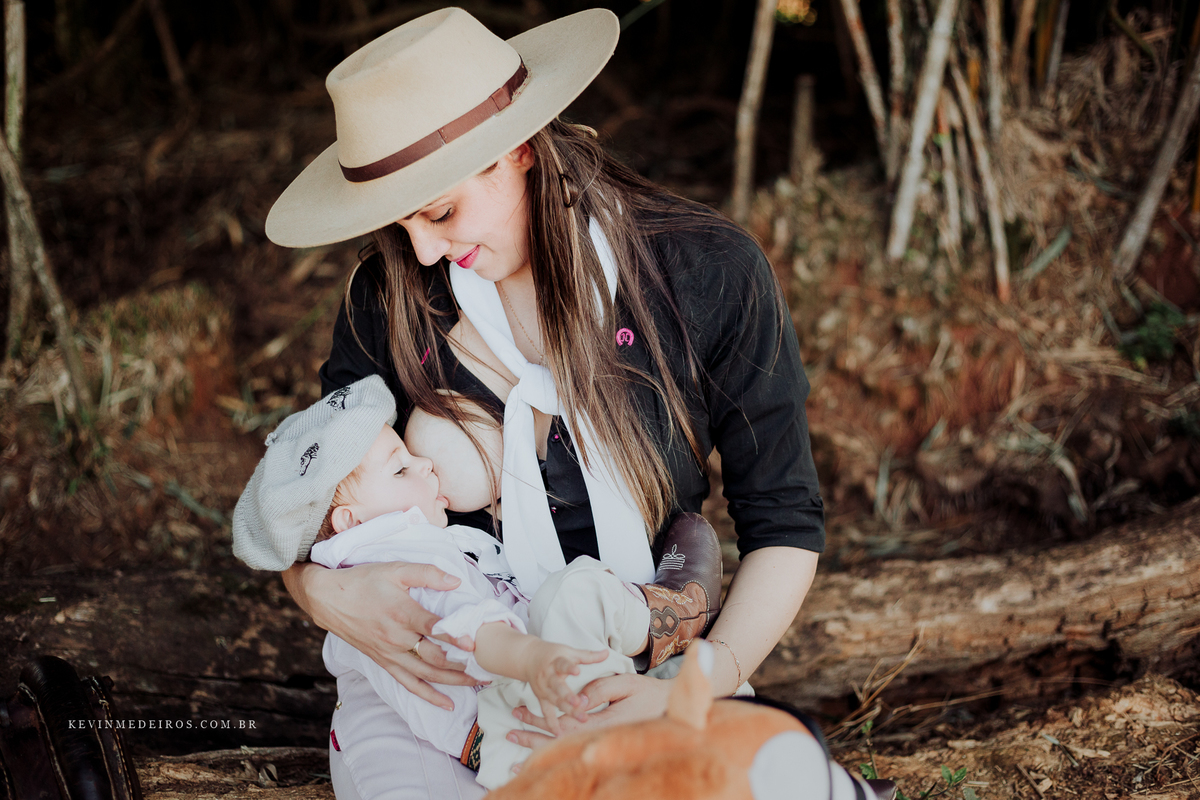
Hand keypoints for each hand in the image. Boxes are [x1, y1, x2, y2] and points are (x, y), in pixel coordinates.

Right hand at [284, 560, 478, 709]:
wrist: (329, 599)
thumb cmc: (363, 581)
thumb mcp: (395, 569)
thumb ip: (427, 573)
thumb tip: (456, 581)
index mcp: (402, 613)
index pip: (434, 629)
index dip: (455, 636)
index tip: (475, 643)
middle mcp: (397, 638)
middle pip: (435, 658)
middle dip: (463, 664)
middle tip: (489, 666)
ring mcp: (390, 654)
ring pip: (427, 675)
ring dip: (454, 681)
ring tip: (479, 682)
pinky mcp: (384, 662)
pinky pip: (409, 684)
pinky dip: (429, 696)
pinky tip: (448, 703)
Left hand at [508, 673, 671, 746]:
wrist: (673, 709)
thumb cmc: (649, 694)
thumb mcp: (625, 684)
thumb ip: (600, 691)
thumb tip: (576, 701)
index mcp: (603, 723)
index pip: (562, 724)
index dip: (539, 719)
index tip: (519, 713)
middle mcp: (600, 738)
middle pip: (558, 741)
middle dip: (532, 736)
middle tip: (510, 730)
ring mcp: (602, 743)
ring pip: (565, 749)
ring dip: (540, 747)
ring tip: (518, 746)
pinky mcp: (605, 742)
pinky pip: (575, 751)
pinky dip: (556, 755)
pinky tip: (541, 763)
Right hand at [522, 642, 607, 735]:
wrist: (529, 658)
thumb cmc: (554, 654)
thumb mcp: (570, 651)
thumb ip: (588, 655)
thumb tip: (607, 653)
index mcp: (556, 662)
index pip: (562, 664)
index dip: (569, 668)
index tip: (577, 671)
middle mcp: (548, 676)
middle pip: (558, 687)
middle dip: (567, 695)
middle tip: (578, 703)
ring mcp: (543, 689)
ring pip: (555, 701)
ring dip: (567, 710)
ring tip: (581, 718)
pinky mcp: (541, 698)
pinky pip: (546, 712)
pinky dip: (552, 723)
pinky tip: (559, 734)